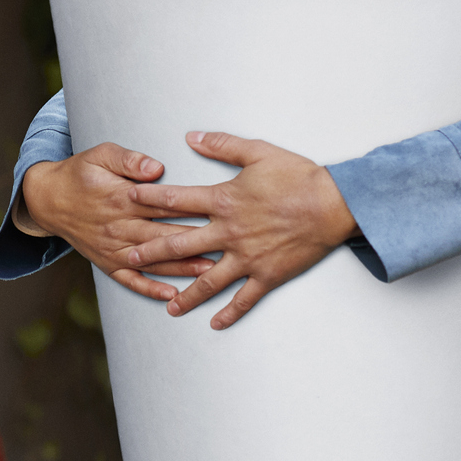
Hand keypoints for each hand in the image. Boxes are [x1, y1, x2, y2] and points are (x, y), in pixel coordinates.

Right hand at [19, 144, 216, 301]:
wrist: (48, 200)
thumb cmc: (80, 173)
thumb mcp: (101, 154)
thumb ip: (130, 160)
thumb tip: (156, 168)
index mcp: (122, 198)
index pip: (163, 205)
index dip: (191, 208)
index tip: (218, 211)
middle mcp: (119, 227)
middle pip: (163, 236)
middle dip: (195, 242)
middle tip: (225, 247)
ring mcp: (113, 248)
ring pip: (152, 261)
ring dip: (180, 268)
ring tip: (209, 273)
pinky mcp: (107, 263)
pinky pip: (130, 280)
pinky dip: (150, 289)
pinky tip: (171, 295)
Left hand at [123, 131, 357, 328]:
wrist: (334, 203)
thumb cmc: (298, 176)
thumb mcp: (258, 152)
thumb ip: (222, 145)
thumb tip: (191, 137)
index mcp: (224, 200)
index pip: (176, 199)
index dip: (148, 199)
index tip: (126, 202)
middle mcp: (229, 231)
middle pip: (180, 243)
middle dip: (151, 251)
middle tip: (128, 258)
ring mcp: (247, 257)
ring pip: (208, 280)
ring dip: (186, 295)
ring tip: (168, 307)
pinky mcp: (267, 274)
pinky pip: (244, 298)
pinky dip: (229, 313)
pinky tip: (215, 323)